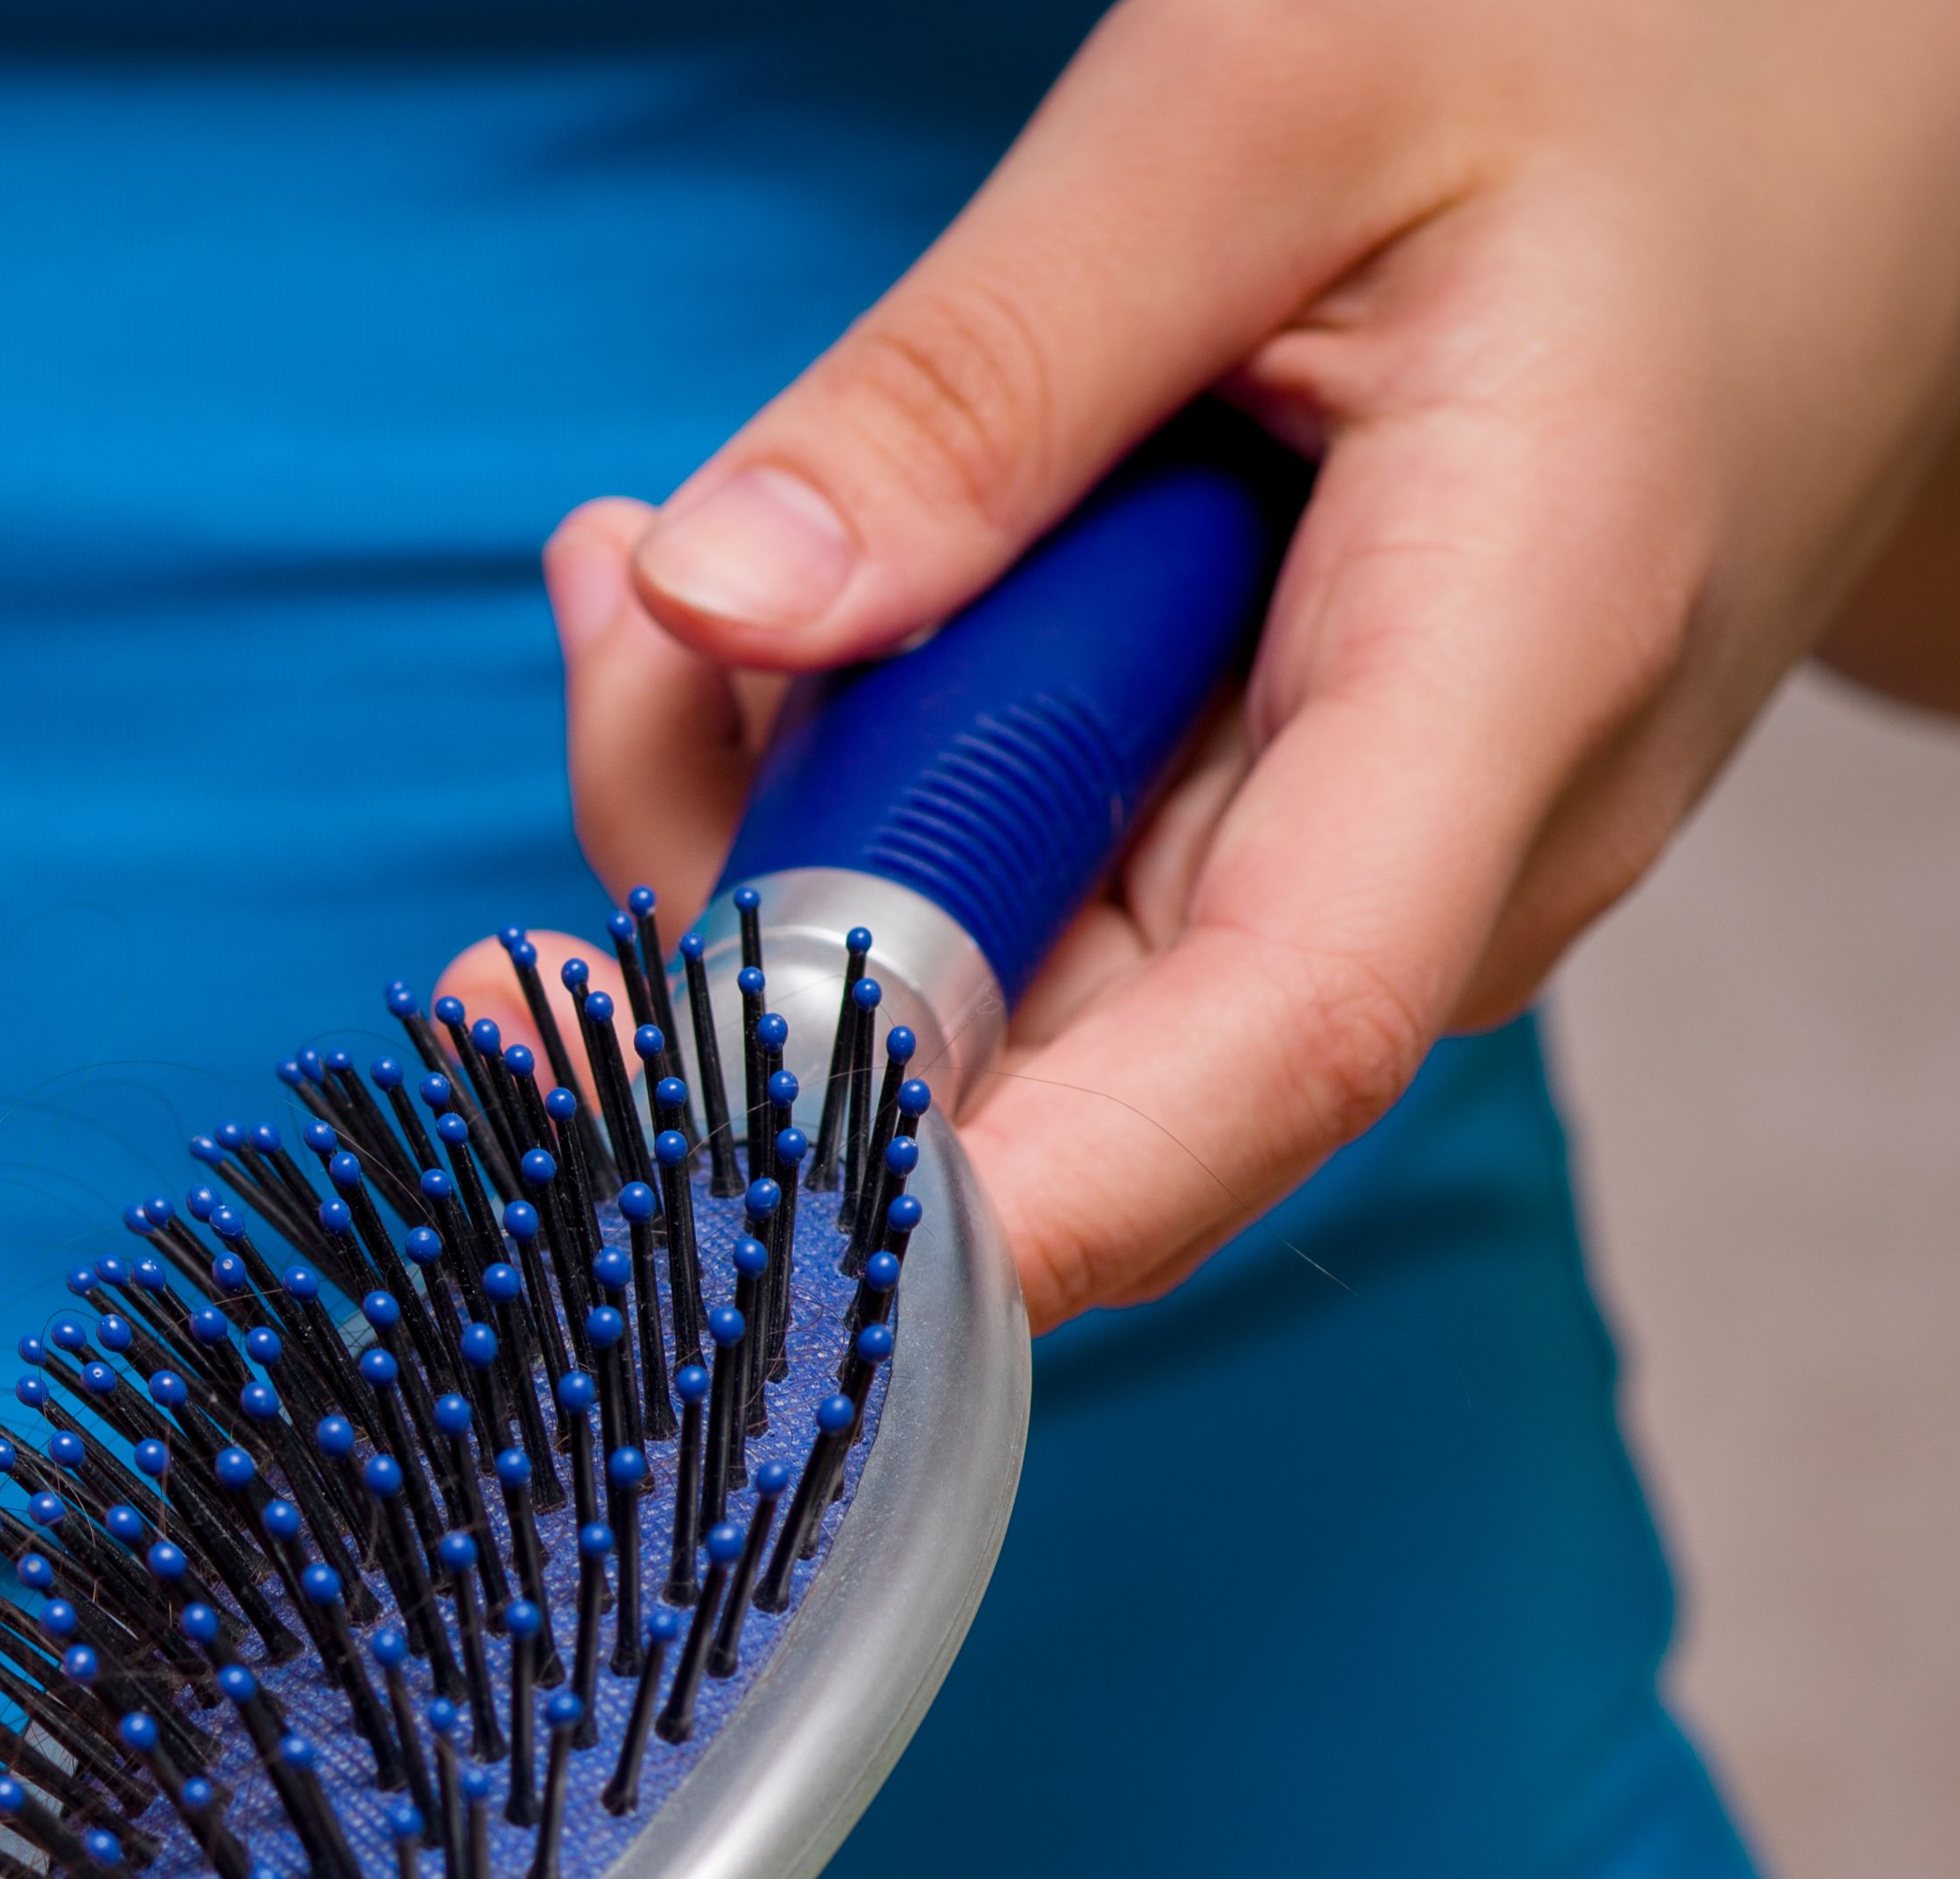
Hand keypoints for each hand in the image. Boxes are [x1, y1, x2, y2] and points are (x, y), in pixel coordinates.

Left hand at [542, 0, 1959, 1325]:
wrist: (1836, 70)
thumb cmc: (1625, 44)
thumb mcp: (1265, 112)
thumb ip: (985, 371)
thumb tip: (719, 603)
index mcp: (1509, 675)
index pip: (1260, 1055)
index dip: (981, 1192)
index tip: (702, 1197)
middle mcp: (1446, 843)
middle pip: (1048, 1043)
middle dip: (752, 923)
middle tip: (609, 646)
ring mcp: (1357, 853)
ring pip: (991, 975)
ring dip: (768, 807)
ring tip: (645, 565)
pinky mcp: (1273, 822)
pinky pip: (1016, 869)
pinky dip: (848, 751)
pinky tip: (756, 580)